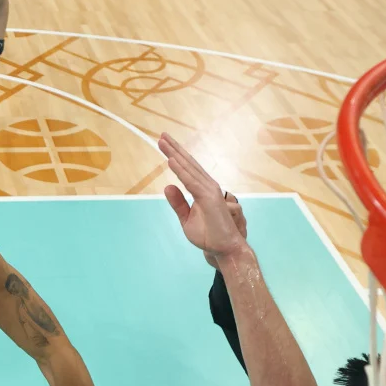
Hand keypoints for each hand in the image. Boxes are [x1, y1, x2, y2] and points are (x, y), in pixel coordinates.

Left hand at [158, 132, 246, 262]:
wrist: (224, 249)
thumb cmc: (209, 235)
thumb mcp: (187, 219)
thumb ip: (178, 203)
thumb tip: (168, 186)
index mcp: (202, 190)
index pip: (187, 169)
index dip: (175, 156)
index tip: (164, 144)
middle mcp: (208, 186)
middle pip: (188, 164)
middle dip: (174, 149)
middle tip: (161, 135)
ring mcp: (210, 191)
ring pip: (189, 169)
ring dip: (175, 154)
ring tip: (164, 143)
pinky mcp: (209, 199)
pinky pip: (191, 182)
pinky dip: (181, 171)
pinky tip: (171, 161)